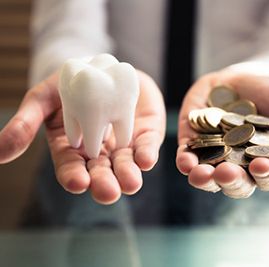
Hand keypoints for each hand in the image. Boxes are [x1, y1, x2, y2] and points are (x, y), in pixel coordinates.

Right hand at [0, 71, 165, 203]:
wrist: (101, 67)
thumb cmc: (69, 85)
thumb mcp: (43, 99)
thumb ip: (26, 123)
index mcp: (72, 149)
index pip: (71, 169)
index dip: (73, 177)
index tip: (77, 182)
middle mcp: (99, 153)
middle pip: (101, 173)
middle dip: (104, 184)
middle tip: (108, 192)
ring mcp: (123, 145)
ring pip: (125, 165)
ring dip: (128, 175)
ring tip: (131, 183)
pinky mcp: (143, 134)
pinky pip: (146, 146)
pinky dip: (146, 154)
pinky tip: (146, 159)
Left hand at [176, 70, 268, 197]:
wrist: (240, 78)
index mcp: (265, 162)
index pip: (268, 178)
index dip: (266, 176)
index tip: (260, 165)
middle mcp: (238, 165)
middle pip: (235, 184)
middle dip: (231, 181)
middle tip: (227, 172)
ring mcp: (213, 156)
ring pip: (208, 178)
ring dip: (204, 179)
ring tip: (202, 174)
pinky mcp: (192, 144)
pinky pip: (186, 158)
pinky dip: (185, 162)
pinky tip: (185, 163)